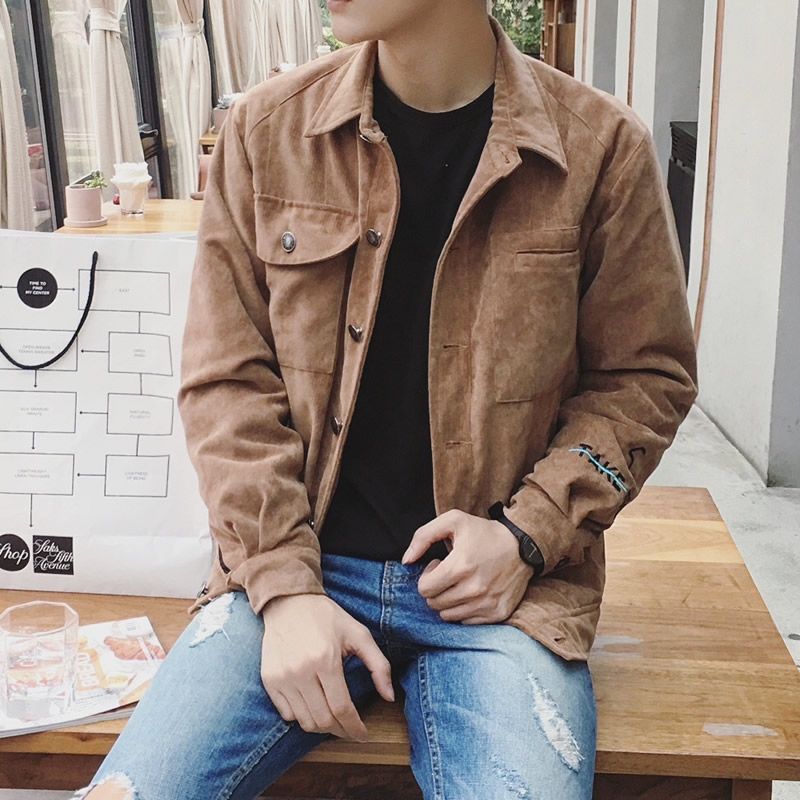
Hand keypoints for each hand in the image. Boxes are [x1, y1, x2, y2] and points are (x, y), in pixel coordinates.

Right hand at [260, 593, 394, 740]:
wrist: (289, 602)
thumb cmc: (327, 617)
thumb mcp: (359, 633)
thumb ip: (378, 665)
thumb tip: (390, 696)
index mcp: (325, 660)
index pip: (341, 709)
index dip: (355, 728)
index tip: (363, 735)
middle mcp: (300, 672)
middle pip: (322, 720)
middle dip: (341, 731)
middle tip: (351, 730)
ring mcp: (282, 677)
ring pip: (304, 721)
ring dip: (322, 726)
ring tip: (334, 719)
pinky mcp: (269, 680)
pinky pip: (286, 714)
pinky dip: (302, 717)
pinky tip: (313, 706)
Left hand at [401, 509, 534, 624]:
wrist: (523, 545)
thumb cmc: (484, 532)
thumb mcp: (452, 520)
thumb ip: (422, 536)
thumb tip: (406, 560)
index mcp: (460, 566)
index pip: (424, 589)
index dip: (427, 576)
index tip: (439, 564)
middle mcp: (474, 589)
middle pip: (434, 604)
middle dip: (436, 588)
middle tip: (449, 573)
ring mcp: (487, 604)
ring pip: (448, 615)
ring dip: (449, 600)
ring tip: (461, 582)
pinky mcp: (498, 614)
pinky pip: (467, 622)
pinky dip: (465, 609)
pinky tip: (473, 592)